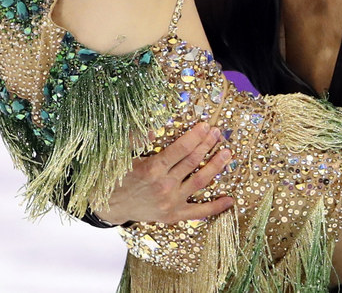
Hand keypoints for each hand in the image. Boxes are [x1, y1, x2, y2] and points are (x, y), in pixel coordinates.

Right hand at [95, 122, 235, 225]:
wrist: (112, 205)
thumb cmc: (117, 177)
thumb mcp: (120, 155)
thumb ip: (136, 139)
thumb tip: (154, 129)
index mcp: (152, 169)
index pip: (181, 149)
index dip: (196, 136)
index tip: (206, 126)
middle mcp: (164, 185)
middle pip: (192, 162)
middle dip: (207, 145)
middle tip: (218, 134)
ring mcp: (171, 202)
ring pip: (199, 182)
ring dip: (215, 166)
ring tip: (227, 154)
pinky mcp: (174, 215)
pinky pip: (198, 211)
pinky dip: (215, 207)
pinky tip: (229, 199)